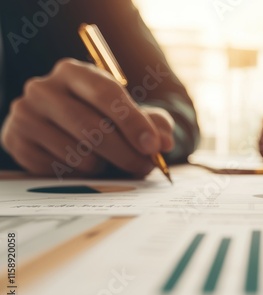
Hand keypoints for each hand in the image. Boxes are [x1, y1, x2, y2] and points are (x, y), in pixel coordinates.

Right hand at [1, 59, 174, 177]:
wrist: (62, 126)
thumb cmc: (102, 117)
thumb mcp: (131, 113)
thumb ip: (154, 123)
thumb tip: (165, 142)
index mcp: (74, 72)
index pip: (106, 94)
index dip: (133, 122)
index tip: (153, 146)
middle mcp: (43, 88)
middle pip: (92, 128)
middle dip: (126, 153)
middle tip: (145, 166)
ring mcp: (25, 114)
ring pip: (76, 153)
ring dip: (103, 166)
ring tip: (109, 161)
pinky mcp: (15, 141)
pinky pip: (57, 169)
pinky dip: (78, 173)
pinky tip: (83, 164)